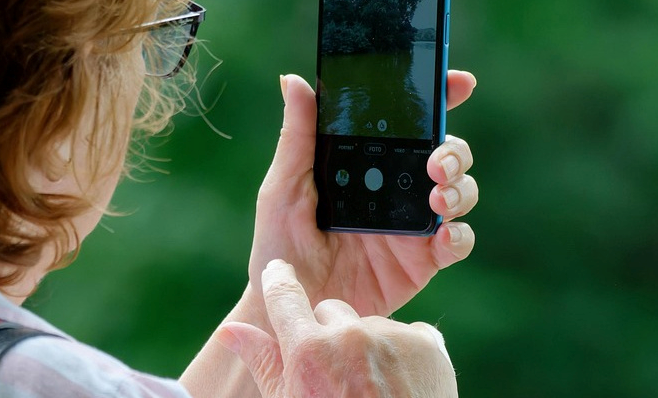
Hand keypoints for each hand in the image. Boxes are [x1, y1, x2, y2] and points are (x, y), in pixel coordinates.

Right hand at [219, 259, 455, 397]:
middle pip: (331, 311)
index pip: (284, 296)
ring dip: (371, 347)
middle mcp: (350, 337)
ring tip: (376, 389)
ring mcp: (392, 339)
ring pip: (373, 325)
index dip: (278, 280)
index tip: (277, 272)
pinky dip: (408, 357)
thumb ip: (263, 362)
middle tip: (339, 377)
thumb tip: (229, 331)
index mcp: (309, 353)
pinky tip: (404, 387)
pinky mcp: (428, 346)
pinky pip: (412, 335)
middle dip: (331, 334)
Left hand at [247, 71, 478, 318]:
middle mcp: (396, 187)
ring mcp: (412, 224)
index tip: (457, 82)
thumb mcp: (283, 188)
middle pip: (446, 153)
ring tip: (437, 198)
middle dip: (453, 150)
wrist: (287, 310)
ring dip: (459, 188)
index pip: (408, 122)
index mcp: (366, 162)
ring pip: (460, 191)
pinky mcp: (422, 261)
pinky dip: (458, 236)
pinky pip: (456, 242)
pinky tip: (442, 236)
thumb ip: (297, 137)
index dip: (439, 98)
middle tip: (434, 161)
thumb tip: (292, 80)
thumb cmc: (279, 247)